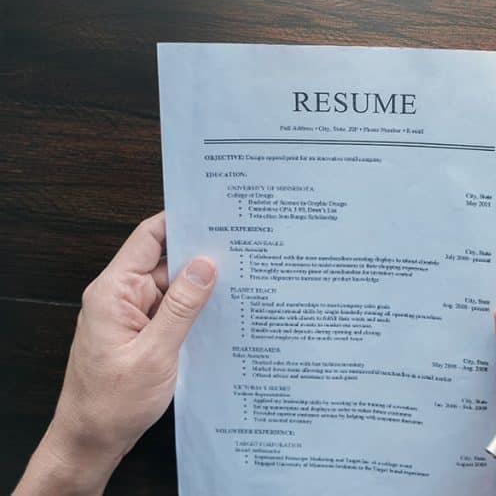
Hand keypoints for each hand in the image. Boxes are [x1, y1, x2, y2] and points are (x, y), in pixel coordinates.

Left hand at [15, 212, 216, 495]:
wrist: (91, 441)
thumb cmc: (112, 403)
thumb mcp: (155, 353)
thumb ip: (182, 306)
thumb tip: (206, 265)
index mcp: (113, 291)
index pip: (148, 238)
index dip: (180, 221)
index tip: (214, 214)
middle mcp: (120, 297)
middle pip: (166, 262)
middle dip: (202, 258)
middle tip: (244, 253)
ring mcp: (131, 316)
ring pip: (173, 289)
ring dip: (201, 289)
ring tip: (242, 285)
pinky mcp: (141, 334)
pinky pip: (171, 312)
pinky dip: (194, 312)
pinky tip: (221, 315)